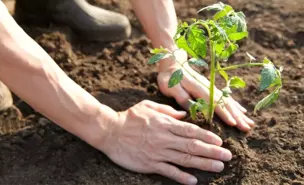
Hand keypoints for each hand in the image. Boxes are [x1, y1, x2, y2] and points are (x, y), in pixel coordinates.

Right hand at [99, 100, 231, 184]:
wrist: (109, 131)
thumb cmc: (129, 117)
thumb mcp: (148, 106)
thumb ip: (167, 110)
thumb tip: (183, 114)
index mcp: (165, 124)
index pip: (190, 130)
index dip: (207, 137)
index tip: (220, 142)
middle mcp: (164, 138)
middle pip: (192, 146)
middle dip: (211, 152)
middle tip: (227, 157)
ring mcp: (157, 152)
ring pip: (184, 159)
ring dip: (203, 164)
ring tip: (218, 167)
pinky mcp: (149, 163)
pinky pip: (168, 171)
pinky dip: (181, 177)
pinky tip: (193, 181)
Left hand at [157, 51, 254, 131]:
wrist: (172, 62)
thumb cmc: (169, 77)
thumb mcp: (171, 87)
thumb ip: (182, 97)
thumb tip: (193, 109)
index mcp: (199, 89)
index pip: (214, 103)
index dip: (224, 114)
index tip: (234, 124)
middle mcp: (208, 88)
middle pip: (226, 103)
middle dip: (237, 116)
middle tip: (247, 128)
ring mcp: (211, 87)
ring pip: (228, 101)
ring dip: (239, 112)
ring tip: (249, 123)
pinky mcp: (211, 87)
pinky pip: (226, 97)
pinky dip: (235, 105)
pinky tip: (242, 111)